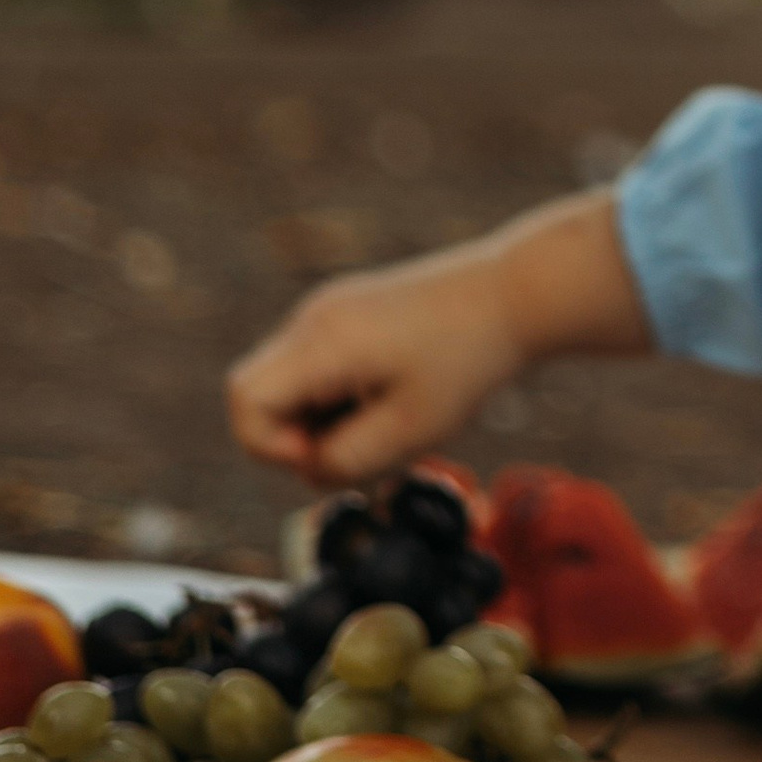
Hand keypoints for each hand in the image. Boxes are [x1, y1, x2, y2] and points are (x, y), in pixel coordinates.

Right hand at [227, 192, 652, 488]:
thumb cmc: (468, 361)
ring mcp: (329, 308)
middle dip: (296, 436)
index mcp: (323, 342)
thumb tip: (308, 466)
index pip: (246, 400)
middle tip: (363, 445)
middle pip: (259, 392)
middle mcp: (314, 317)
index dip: (271, 446)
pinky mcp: (348, 309)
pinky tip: (393, 393)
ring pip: (289, 382)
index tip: (329, 456)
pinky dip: (339, 394)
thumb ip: (345, 460)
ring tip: (389, 417)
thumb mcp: (410, 430)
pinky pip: (316, 365)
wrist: (515, 294)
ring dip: (322, 417)